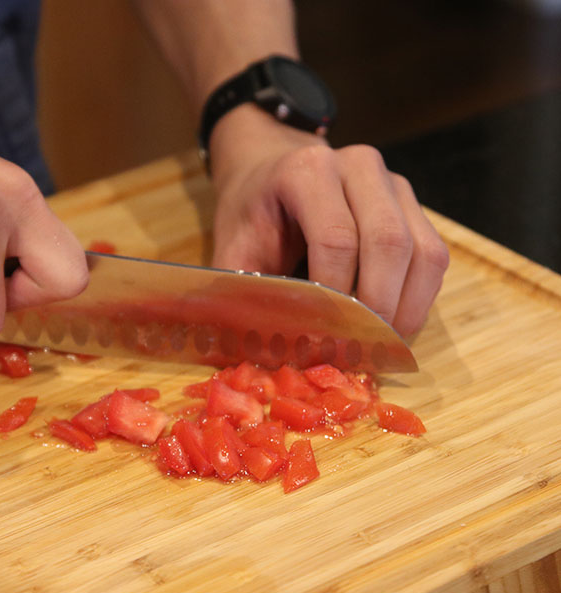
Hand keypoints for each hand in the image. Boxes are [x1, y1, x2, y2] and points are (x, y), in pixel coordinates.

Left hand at [207, 106, 449, 336]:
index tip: (324, 339)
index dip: (335, 296)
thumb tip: (257, 353)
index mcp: (307, 171)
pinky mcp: (412, 204)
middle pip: (388, 242)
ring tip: (380, 345)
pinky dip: (419, 297)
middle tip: (359, 350)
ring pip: (423, 250)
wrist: (269, 168)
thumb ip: (242, 293)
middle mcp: (358, 166)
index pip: (336, 239)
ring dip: (406, 307)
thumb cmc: (251, 214)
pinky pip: (433, 255)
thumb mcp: (233, 248)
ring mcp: (392, 182)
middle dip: (377, 306)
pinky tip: (394, 325)